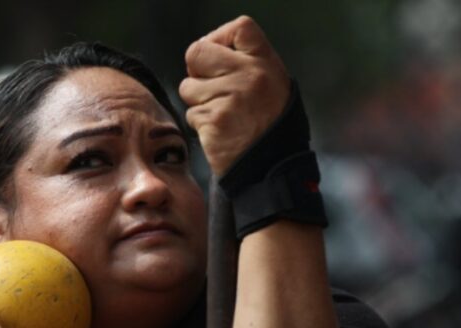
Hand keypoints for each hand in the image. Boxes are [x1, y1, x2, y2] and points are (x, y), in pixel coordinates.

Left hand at [179, 15, 290, 175]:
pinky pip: (191, 114)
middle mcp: (249, 75)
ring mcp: (230, 97)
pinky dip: (200, 124)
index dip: (219, 39)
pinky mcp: (213, 121)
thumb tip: (206, 50)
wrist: (272, 167)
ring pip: (188, 87)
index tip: (218, 57)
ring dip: (198, 102)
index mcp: (266, 63)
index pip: (239, 28)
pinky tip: (220, 131)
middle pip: (198, 52)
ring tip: (221, 114)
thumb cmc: (269, 124)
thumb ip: (246, 63)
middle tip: (211, 88)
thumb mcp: (271, 84)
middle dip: (197, 71)